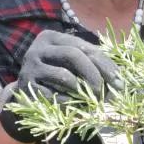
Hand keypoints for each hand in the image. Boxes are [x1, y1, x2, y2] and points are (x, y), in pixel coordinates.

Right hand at [0, 30, 122, 141]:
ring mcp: (29, 66)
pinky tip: (75, 106)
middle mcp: (38, 48)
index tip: (118, 81)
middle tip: (103, 92)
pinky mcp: (26, 86)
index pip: (84, 46)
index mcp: (52, 38)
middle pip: (73, 55)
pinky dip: (69, 102)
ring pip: (64, 75)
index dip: (104, 63)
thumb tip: (119, 79)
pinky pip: (53, 95)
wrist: (24, 96)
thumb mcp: (70, 64)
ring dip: (82, 90)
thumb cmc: (54, 78)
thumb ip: (90, 63)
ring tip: (91, 100)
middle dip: (94, 74)